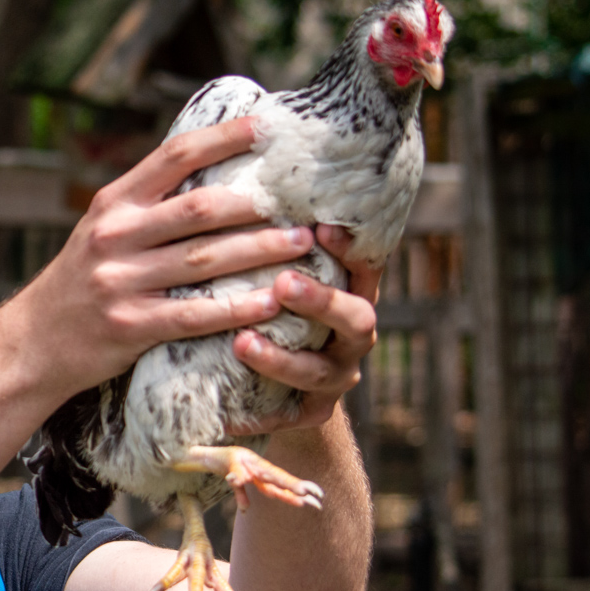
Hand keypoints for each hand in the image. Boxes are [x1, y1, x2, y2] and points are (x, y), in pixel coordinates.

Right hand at [13, 118, 318, 394]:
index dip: (225, 138)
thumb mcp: (101, 231)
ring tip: (302, 246)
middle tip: (304, 207)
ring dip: (260, 251)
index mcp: (113, 203)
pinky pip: (195, 314)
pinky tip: (270, 303)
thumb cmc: (82, 282)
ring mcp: (120, 282)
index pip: (175, 156)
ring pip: (205, 260)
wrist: (33, 343)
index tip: (268, 128)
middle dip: (259, 206)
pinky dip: (237, 308)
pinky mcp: (129, 326)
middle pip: (200, 209)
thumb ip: (148, 205)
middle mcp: (114, 236)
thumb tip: (216, 171)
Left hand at [228, 224, 379, 432]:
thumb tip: (233, 171)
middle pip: (356, 318)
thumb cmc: (265, 301)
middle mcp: (352, 333)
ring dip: (280, 358)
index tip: (323, 228)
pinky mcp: (307, 415)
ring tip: (240, 343)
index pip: (363, 264)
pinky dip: (255, 414)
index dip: (349, 249)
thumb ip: (268, 236)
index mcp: (350, 289)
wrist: (272, 382)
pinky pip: (284, 418)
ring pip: (317, 372)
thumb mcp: (271, 267)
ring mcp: (334, 376)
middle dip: (321, 301)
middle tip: (283, 283)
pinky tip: (226, 410)